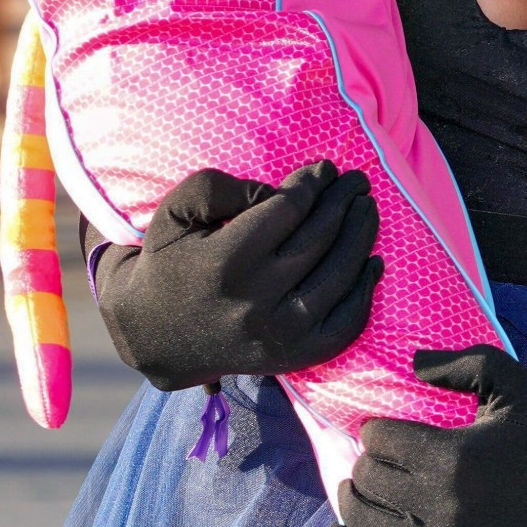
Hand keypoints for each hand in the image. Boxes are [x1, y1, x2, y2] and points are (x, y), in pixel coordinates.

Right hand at [93, 160, 381, 390]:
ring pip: (338, 277)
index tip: (326, 169)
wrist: (154, 334)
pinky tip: (371, 264)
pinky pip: (343, 326)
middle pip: (319, 239)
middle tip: (357, 180)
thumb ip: (219, 187)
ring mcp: (277, 335)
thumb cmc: (169, 261)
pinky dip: (364, 293)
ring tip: (367, 208)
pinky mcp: (291, 358)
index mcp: (225, 262)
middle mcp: (255, 302)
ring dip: (361, 236)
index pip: (289, 210)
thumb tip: (276, 192)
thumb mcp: (175, 211)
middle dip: (343, 202)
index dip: (314, 184)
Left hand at [327, 346, 526, 526]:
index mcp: (452, 457)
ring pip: (363, 523)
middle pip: (366, 479)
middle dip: (365, 463)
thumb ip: (462, 362)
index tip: (386, 431)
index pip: (378, 439)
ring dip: (353, 501)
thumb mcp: (514, 385)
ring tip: (359, 490)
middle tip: (378, 460)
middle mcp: (438, 507)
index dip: (377, 430)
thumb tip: (412, 363)